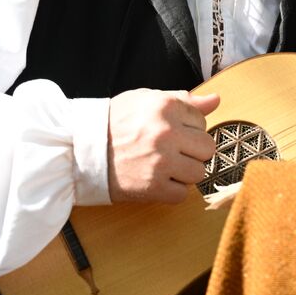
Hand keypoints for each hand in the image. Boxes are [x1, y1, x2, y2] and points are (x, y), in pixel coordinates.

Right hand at [107, 88, 220, 203]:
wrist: (80, 150)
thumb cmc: (114, 122)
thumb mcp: (146, 100)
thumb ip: (183, 100)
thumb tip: (215, 100)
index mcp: (166, 107)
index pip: (202, 121)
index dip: (189, 128)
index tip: (172, 133)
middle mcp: (167, 133)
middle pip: (207, 148)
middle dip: (193, 151)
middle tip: (173, 152)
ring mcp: (161, 162)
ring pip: (199, 172)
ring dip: (184, 172)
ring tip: (164, 167)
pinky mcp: (152, 188)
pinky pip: (182, 194)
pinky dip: (172, 191)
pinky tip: (156, 181)